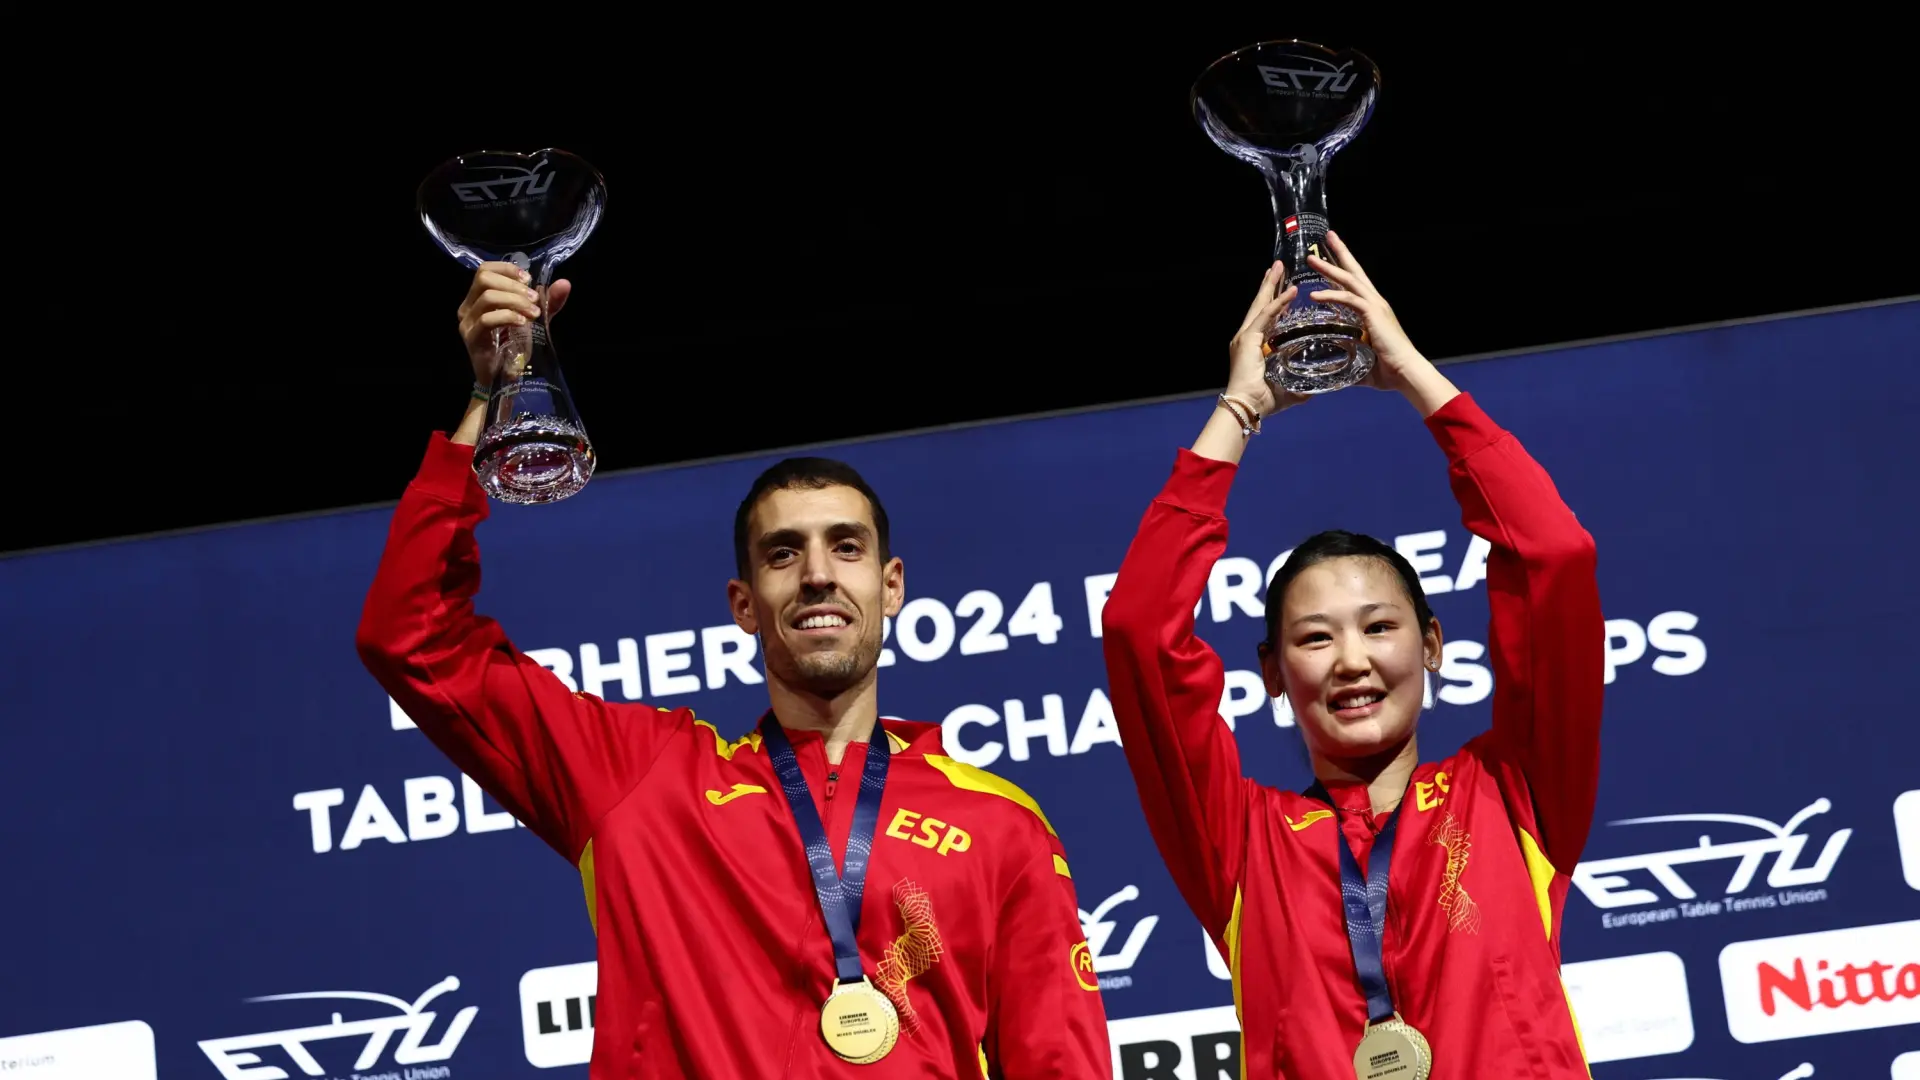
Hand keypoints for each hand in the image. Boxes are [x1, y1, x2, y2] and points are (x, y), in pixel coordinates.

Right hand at [455, 262, 571, 383]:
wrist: (504, 377)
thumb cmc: (514, 346)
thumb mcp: (533, 318)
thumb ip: (548, 301)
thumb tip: (565, 283)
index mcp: (478, 297)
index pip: (485, 269)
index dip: (507, 269)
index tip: (528, 280)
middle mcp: (468, 306)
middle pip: (484, 279)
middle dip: (514, 286)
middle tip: (535, 300)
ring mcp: (467, 322)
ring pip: (488, 297)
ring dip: (515, 301)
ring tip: (534, 314)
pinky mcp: (471, 337)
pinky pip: (487, 319)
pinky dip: (509, 316)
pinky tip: (523, 323)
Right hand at [1227, 261, 1306, 416]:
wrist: (1246, 408)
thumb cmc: (1263, 401)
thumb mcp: (1287, 389)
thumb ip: (1300, 387)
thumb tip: (1314, 389)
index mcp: (1253, 346)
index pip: (1265, 317)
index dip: (1274, 300)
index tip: (1283, 287)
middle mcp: (1246, 337)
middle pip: (1260, 304)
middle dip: (1269, 284)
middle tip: (1278, 266)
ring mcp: (1245, 337)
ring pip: (1261, 304)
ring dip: (1271, 285)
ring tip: (1279, 267)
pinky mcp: (1247, 339)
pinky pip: (1266, 316)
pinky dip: (1279, 303)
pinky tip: (1291, 291)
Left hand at [1304, 231, 1431, 394]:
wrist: (1405, 373)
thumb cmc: (1387, 370)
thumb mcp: (1360, 359)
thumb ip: (1347, 355)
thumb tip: (1332, 366)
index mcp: (1373, 310)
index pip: (1355, 284)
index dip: (1343, 268)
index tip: (1329, 256)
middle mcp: (1375, 303)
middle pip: (1354, 272)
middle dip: (1339, 254)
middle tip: (1327, 237)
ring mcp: (1375, 306)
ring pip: (1350, 281)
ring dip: (1330, 269)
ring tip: (1311, 260)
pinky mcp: (1373, 315)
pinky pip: (1350, 300)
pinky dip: (1332, 296)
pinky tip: (1315, 295)